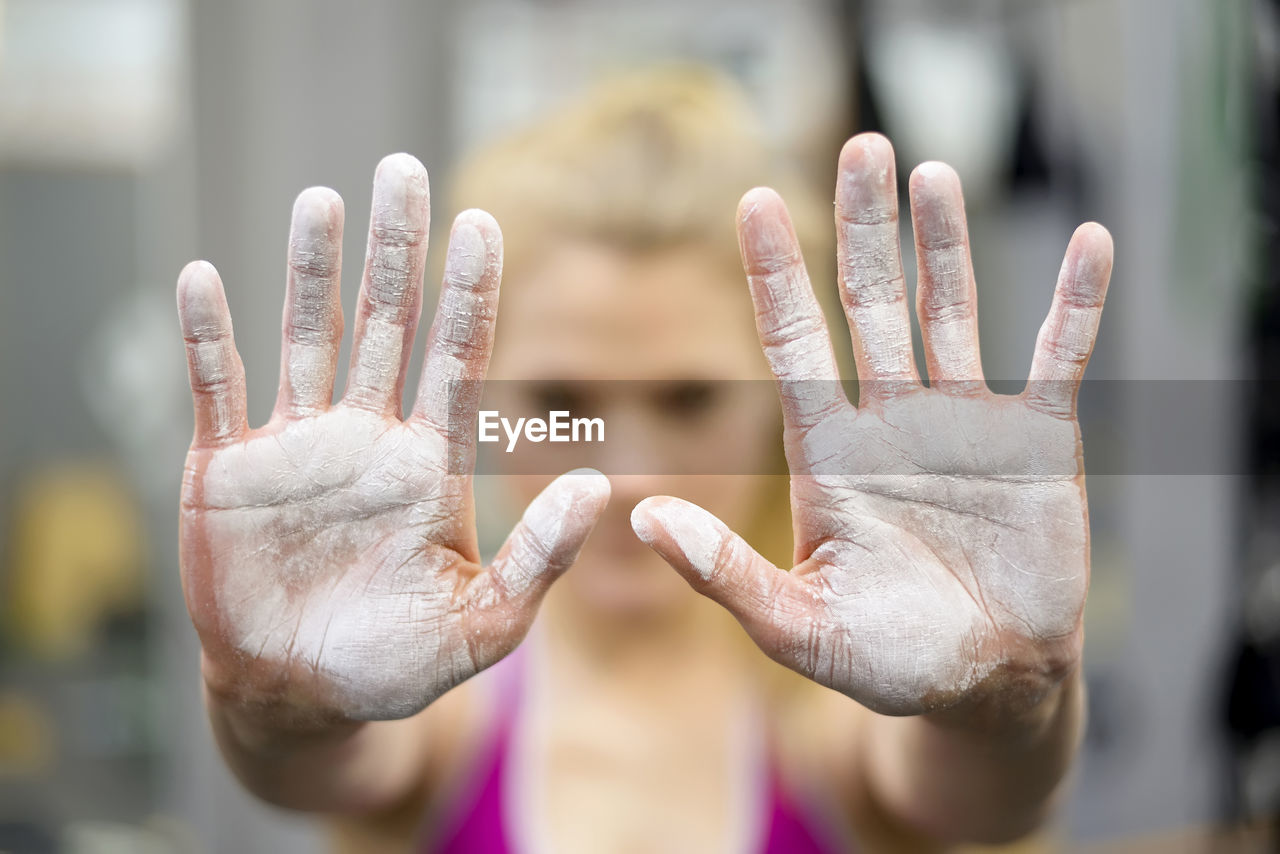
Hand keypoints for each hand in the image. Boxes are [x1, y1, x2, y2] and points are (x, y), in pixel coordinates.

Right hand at [178, 154, 608, 722]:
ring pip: (307, 336)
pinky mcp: (226, 468)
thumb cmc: (396, 664)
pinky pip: (216, 388)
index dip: (469, 292)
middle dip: (396, 249)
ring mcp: (296, 446)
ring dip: (309, 271)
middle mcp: (368, 436)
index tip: (483, 222)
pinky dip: (208, 338)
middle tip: (404, 170)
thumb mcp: (481, 626)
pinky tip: (203, 278)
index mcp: (430, 464)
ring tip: (320, 201)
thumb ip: (538, 561)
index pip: (458, 359)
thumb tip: (601, 488)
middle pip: (387, 323)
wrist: (299, 696)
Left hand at [632, 134, 1111, 719]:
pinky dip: (1076, 304)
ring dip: (947, 243)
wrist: (986, 684)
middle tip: (860, 144)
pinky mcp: (1038, 440)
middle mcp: (891, 421)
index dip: (774, 275)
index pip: (794, 345)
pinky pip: (1060, 357)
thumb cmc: (885, 661)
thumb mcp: (798, 627)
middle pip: (873, 303)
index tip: (750, 202)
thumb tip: (639, 523)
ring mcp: (966, 423)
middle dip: (865, 228)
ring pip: (953, 311)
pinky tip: (1090, 242)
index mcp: (829, 454)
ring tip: (932, 172)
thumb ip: (723, 576)